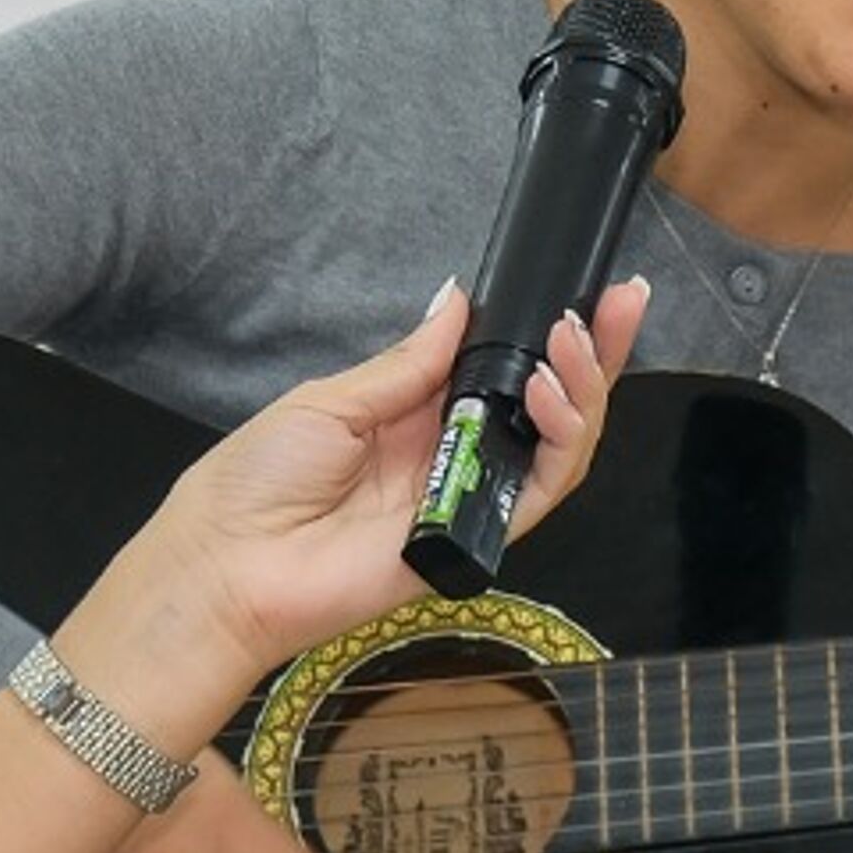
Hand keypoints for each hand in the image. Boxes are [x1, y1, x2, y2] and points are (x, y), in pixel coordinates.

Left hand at [57, 277, 647, 745]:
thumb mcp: (332, 400)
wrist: (229, 565)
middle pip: (548, 403)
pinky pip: (538, 492)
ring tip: (576, 341)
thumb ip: (408, 361)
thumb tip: (459, 300)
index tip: (586, 287)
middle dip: (594, 351)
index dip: (546, 330)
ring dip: (582, 389)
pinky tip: (550, 395)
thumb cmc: (257, 481)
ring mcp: (468, 497)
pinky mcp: (475, 540)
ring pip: (558, 446)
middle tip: (623, 301)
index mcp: (417, 412)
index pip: (502, 366)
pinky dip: (559, 443)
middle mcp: (454, 453)